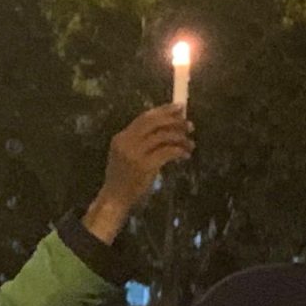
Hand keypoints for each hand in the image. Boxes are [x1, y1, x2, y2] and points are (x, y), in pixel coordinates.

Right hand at [85, 103, 194, 241]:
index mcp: (121, 137)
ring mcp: (135, 154)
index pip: (144, 118)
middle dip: (174, 121)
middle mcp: (126, 142)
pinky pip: (167, 152)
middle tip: (189, 124)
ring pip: (163, 137)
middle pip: (154, 123)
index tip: (179, 107)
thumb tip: (166, 125)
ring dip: (180, 138)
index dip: (163, 111)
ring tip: (190, 143)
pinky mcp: (145, 166)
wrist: (115, 199)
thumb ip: (140, 140)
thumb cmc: (124, 178)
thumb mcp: (126, 155)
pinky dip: (179, 151)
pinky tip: (185, 155)